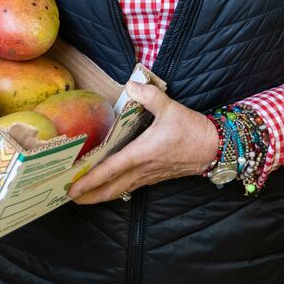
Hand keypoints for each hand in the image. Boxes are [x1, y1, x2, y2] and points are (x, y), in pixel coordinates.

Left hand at [67, 81, 218, 204]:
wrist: (214, 147)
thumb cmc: (191, 129)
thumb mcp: (170, 107)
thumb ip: (148, 95)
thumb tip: (131, 85)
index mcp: (141, 153)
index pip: (110, 170)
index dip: (89, 180)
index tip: (72, 189)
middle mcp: (142, 169)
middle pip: (111, 188)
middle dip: (89, 195)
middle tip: (69, 198)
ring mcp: (149, 175)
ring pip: (120, 190)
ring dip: (101, 194)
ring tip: (83, 196)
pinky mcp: (155, 176)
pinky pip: (130, 187)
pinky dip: (116, 189)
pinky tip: (110, 187)